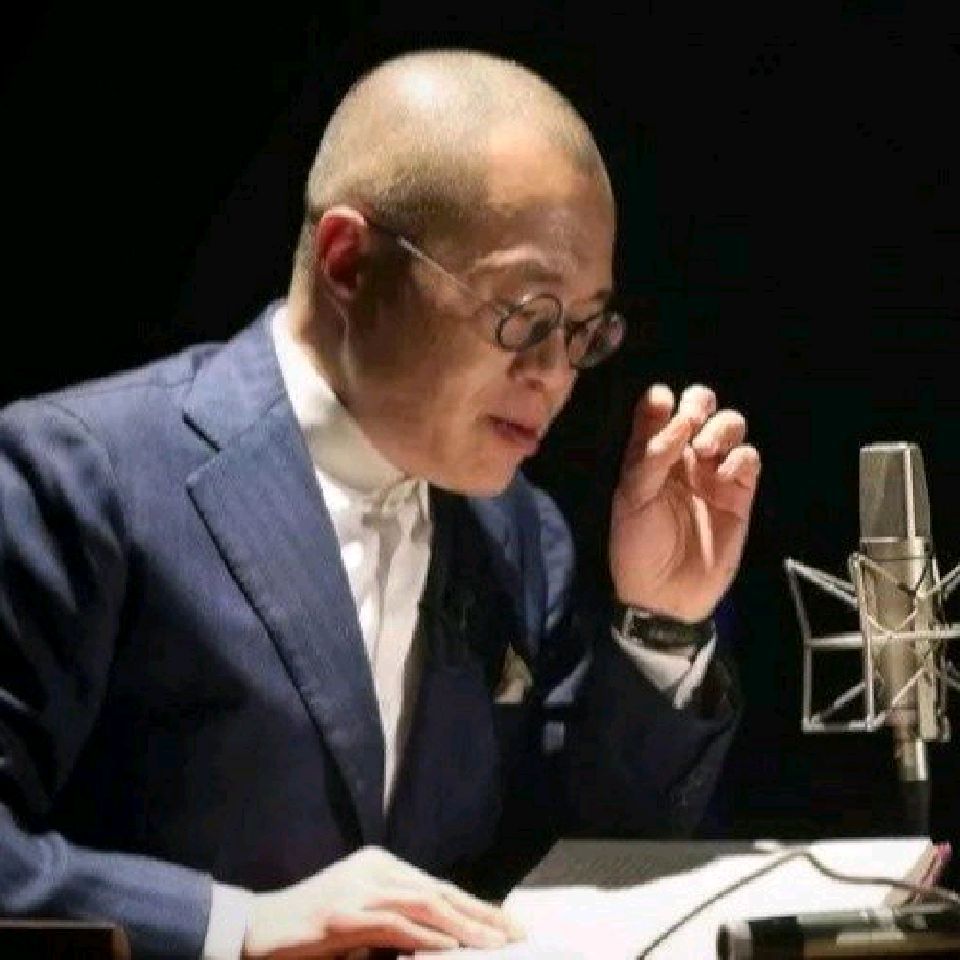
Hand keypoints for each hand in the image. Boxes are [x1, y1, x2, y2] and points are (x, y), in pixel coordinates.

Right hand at [241, 846, 523, 958]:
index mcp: (381, 865)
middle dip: (481, 914)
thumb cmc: (310, 930)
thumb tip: (445, 941)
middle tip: (515, 934)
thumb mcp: (361, 921)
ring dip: (463, 926)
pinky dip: (426, 936)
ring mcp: (359, 887)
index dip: (475, 906)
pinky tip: (450, 947)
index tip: (507, 925)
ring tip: (494, 944)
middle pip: (439, 891)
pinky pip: (394, 924)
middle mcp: (375, 868)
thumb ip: (397, 923)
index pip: (438, 886)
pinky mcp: (343, 913)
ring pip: (424, 904)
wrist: (257, 929)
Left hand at [609, 383, 760, 621]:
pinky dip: (741, 457)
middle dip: (699, 404)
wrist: (665, 595)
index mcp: (649, 457)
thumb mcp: (631, 498)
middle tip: (692, 422)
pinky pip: (749, 459)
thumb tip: (672, 411)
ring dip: (721, 428)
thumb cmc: (638, 546)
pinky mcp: (739, 495)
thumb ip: (650, 454)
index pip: (658, 412)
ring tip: (705, 451)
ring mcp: (712, 474)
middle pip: (699, 409)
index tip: (663, 402)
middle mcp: (682, 459)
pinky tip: (724, 474)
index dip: (662, 401)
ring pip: (729, 427)